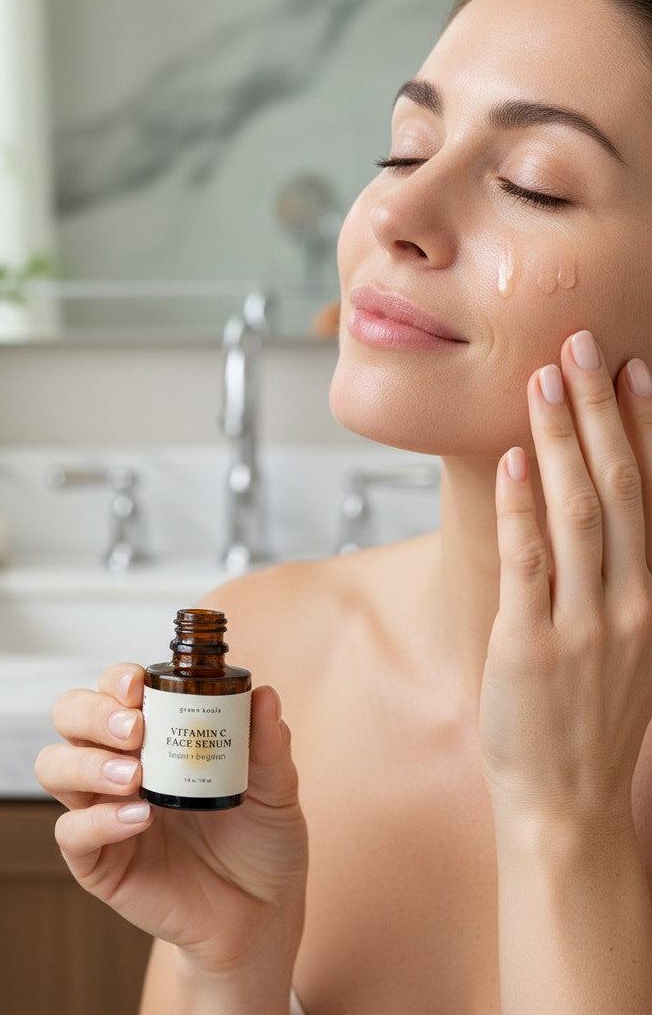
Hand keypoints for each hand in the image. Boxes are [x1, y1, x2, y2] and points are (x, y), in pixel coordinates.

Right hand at [35, 664, 307, 973]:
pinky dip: (99, 820)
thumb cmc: (261, 841)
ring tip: (134, 776)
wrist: (262, 914)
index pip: (114, 688)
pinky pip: (71, 831)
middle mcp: (119, 763)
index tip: (139, 686)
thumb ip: (269, 744)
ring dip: (87, 763)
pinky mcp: (97, 860)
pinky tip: (139, 820)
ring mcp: (102, 810)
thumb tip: (264, 697)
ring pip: (54, 765)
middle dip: (93, 713)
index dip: (117, 678)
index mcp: (157, 734)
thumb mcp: (275, 788)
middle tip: (135, 730)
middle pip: (70, 715)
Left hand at [480, 330, 651, 829]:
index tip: (634, 372)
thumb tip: (604, 522)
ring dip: (561, 438)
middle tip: (583, 345)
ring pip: (577, 511)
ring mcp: (583, 624)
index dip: (643, 429)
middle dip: (601, 411)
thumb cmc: (586, 727)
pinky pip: (530, 559)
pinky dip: (522, 504)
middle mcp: (629, 604)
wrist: (569, 807)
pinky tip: (515, 457)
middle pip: (619, 487)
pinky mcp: (532, 643)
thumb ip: (619, 586)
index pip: (651, 496)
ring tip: (547, 378)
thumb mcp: (626, 651)